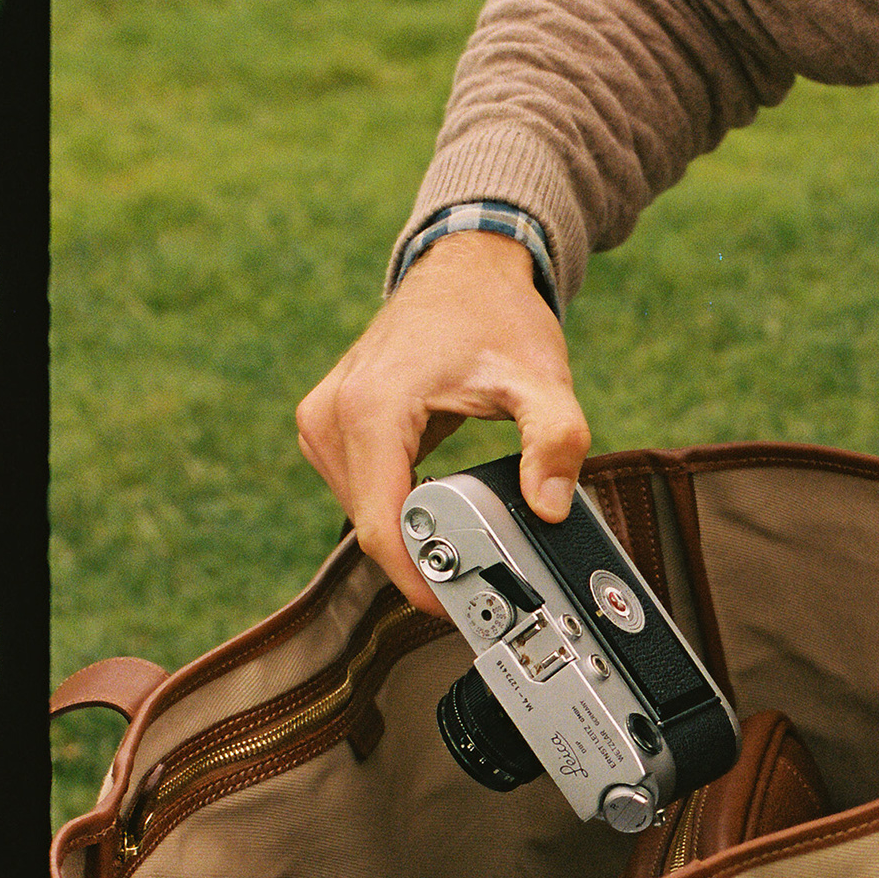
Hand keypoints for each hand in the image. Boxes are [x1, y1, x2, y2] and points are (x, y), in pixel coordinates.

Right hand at [295, 230, 589, 611]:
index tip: (456, 607)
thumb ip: (556, 441)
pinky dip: (398, 509)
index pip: (381, 526)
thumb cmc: (496, 317)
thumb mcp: (542, 379)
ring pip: (362, 515)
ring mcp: (322, 422)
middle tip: (482, 573)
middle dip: (423, 557)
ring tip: (467, 536)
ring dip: (411, 534)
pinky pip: (359, 492)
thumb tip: (550, 508)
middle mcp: (331, 416)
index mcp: (372, 407)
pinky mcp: (327, 428)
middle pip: (371, 526)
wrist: (464, 270)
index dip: (417, 577)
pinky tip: (440, 508)